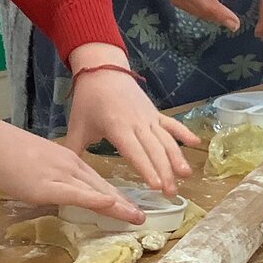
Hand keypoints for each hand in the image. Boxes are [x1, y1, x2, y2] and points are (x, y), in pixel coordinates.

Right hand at [0, 121, 143, 224]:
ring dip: (118, 206)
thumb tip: (57, 193)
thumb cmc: (5, 154)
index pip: (97, 183)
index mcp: (68, 161)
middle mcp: (70, 167)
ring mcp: (60, 175)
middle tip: (142, 217)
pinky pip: (76, 194)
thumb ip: (51, 179)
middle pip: (103, 188)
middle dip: (123, 204)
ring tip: (137, 218)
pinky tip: (112, 205)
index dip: (116, 197)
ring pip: (96, 192)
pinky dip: (95, 200)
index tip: (130, 208)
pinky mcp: (48, 185)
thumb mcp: (36, 166)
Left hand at [64, 44, 197, 197]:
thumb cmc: (88, 99)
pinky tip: (196, 143)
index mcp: (117, 127)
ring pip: (166, 140)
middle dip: (164, 172)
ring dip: (177, 158)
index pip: (134, 152)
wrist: (102, 69)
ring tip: (185, 175)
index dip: (146, 169)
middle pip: (154, 150)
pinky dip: (184, 132)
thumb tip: (65, 174)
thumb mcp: (77, 126)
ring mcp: (148, 117)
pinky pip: (171, 124)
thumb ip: (73, 150)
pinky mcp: (154, 113)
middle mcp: (137, 123)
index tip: (155, 186)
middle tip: (171, 193)